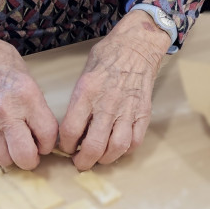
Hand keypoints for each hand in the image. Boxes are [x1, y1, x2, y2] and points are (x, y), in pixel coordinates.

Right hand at [0, 9, 57, 168]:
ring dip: (9, 154)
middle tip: (28, 151)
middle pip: (25, 156)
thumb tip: (45, 135)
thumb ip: (37, 107)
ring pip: (4, 159)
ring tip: (8, 140)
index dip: (48, 144)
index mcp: (28, 96)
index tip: (43, 142)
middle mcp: (7, 111)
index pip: (48, 135)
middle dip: (30, 158)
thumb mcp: (28, 77)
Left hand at [59, 11, 167, 169]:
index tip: (66, 147)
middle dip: (84, 161)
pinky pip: (135, 141)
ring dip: (105, 159)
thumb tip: (72, 127)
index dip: (66, 145)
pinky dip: (125, 150)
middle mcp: (107, 103)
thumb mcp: (84, 74)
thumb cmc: (108, 56)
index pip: (71, 130)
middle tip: (80, 163)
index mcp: (87, 92)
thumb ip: (78, 101)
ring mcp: (128, 109)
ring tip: (99, 158)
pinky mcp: (143, 112)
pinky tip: (118, 147)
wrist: (137, 45)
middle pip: (94, 145)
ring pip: (116, 147)